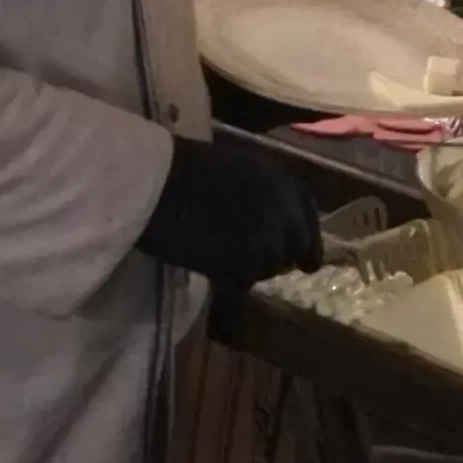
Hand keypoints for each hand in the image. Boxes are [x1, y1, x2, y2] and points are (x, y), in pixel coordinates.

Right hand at [136, 136, 320, 287]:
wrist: (153, 183)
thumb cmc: (181, 171)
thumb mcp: (234, 170)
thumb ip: (260, 195)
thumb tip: (274, 227)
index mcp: (277, 177)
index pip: (307, 213)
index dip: (309, 239)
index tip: (308, 261)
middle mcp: (280, 204)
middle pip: (296, 245)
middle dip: (280, 258)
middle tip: (254, 266)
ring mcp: (265, 233)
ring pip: (271, 267)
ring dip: (252, 271)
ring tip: (223, 265)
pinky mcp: (243, 259)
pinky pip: (245, 283)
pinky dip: (233, 291)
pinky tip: (219, 290)